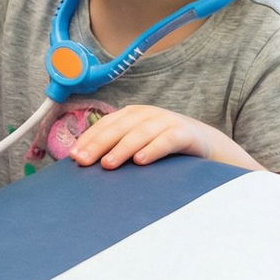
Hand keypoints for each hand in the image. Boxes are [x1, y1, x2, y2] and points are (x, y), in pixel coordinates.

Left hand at [69, 105, 219, 169]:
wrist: (206, 145)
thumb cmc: (164, 147)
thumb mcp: (140, 143)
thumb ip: (117, 148)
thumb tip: (85, 162)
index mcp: (132, 115)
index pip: (105, 125)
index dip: (88, 139)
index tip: (73, 156)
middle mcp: (147, 114)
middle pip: (118, 128)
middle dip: (98, 144)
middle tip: (83, 161)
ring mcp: (167, 121)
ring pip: (140, 133)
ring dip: (122, 148)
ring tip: (107, 164)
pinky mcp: (185, 133)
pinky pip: (167, 140)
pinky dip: (153, 149)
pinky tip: (141, 161)